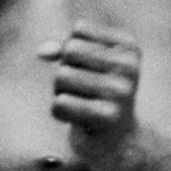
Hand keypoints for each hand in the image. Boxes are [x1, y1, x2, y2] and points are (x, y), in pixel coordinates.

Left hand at [37, 20, 141, 145]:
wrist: (117, 141)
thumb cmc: (97, 94)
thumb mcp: (85, 63)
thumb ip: (62, 49)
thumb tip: (41, 51)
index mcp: (129, 47)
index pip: (79, 29)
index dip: (74, 50)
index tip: (92, 70)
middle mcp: (129, 67)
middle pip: (70, 51)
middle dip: (66, 70)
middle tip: (83, 90)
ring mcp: (120, 92)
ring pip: (62, 76)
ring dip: (61, 92)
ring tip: (82, 104)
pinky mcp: (107, 117)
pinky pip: (60, 103)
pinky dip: (59, 112)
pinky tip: (78, 120)